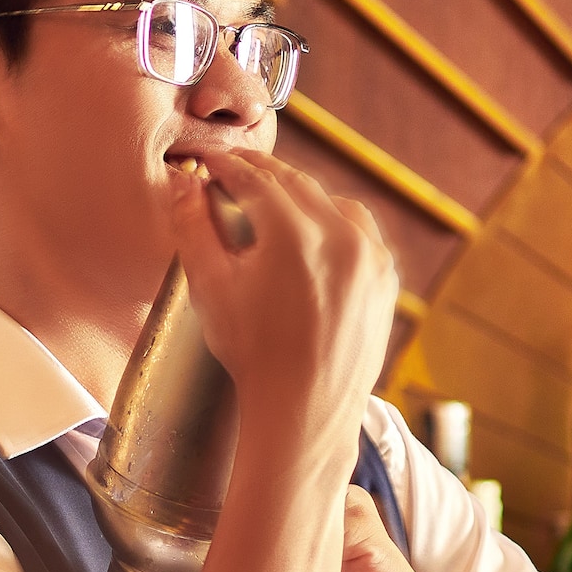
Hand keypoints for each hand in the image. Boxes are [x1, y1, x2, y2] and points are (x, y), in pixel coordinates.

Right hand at [168, 152, 397, 457]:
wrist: (305, 409)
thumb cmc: (253, 354)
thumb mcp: (211, 288)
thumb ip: (195, 228)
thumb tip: (185, 184)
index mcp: (295, 233)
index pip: (255, 179)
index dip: (227, 165)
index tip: (210, 161)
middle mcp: (342, 235)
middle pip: (294, 184)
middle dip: (261, 174)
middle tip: (233, 170)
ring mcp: (370, 256)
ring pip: (331, 202)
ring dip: (300, 194)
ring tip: (271, 200)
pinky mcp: (385, 278)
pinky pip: (360, 231)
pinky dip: (334, 221)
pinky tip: (314, 231)